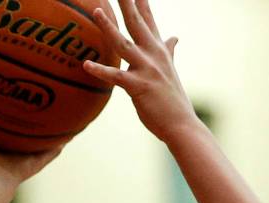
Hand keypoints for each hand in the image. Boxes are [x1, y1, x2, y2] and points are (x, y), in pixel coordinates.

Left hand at [84, 0, 197, 141]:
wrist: (182, 125)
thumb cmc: (173, 101)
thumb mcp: (170, 70)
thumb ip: (169, 51)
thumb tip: (175, 37)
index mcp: (159, 51)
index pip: (148, 20)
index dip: (141, 2)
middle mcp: (153, 55)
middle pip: (136, 23)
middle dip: (127, 3)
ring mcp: (146, 70)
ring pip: (123, 44)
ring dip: (109, 27)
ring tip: (96, 11)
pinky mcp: (138, 87)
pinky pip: (115, 77)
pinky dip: (100, 71)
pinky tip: (86, 65)